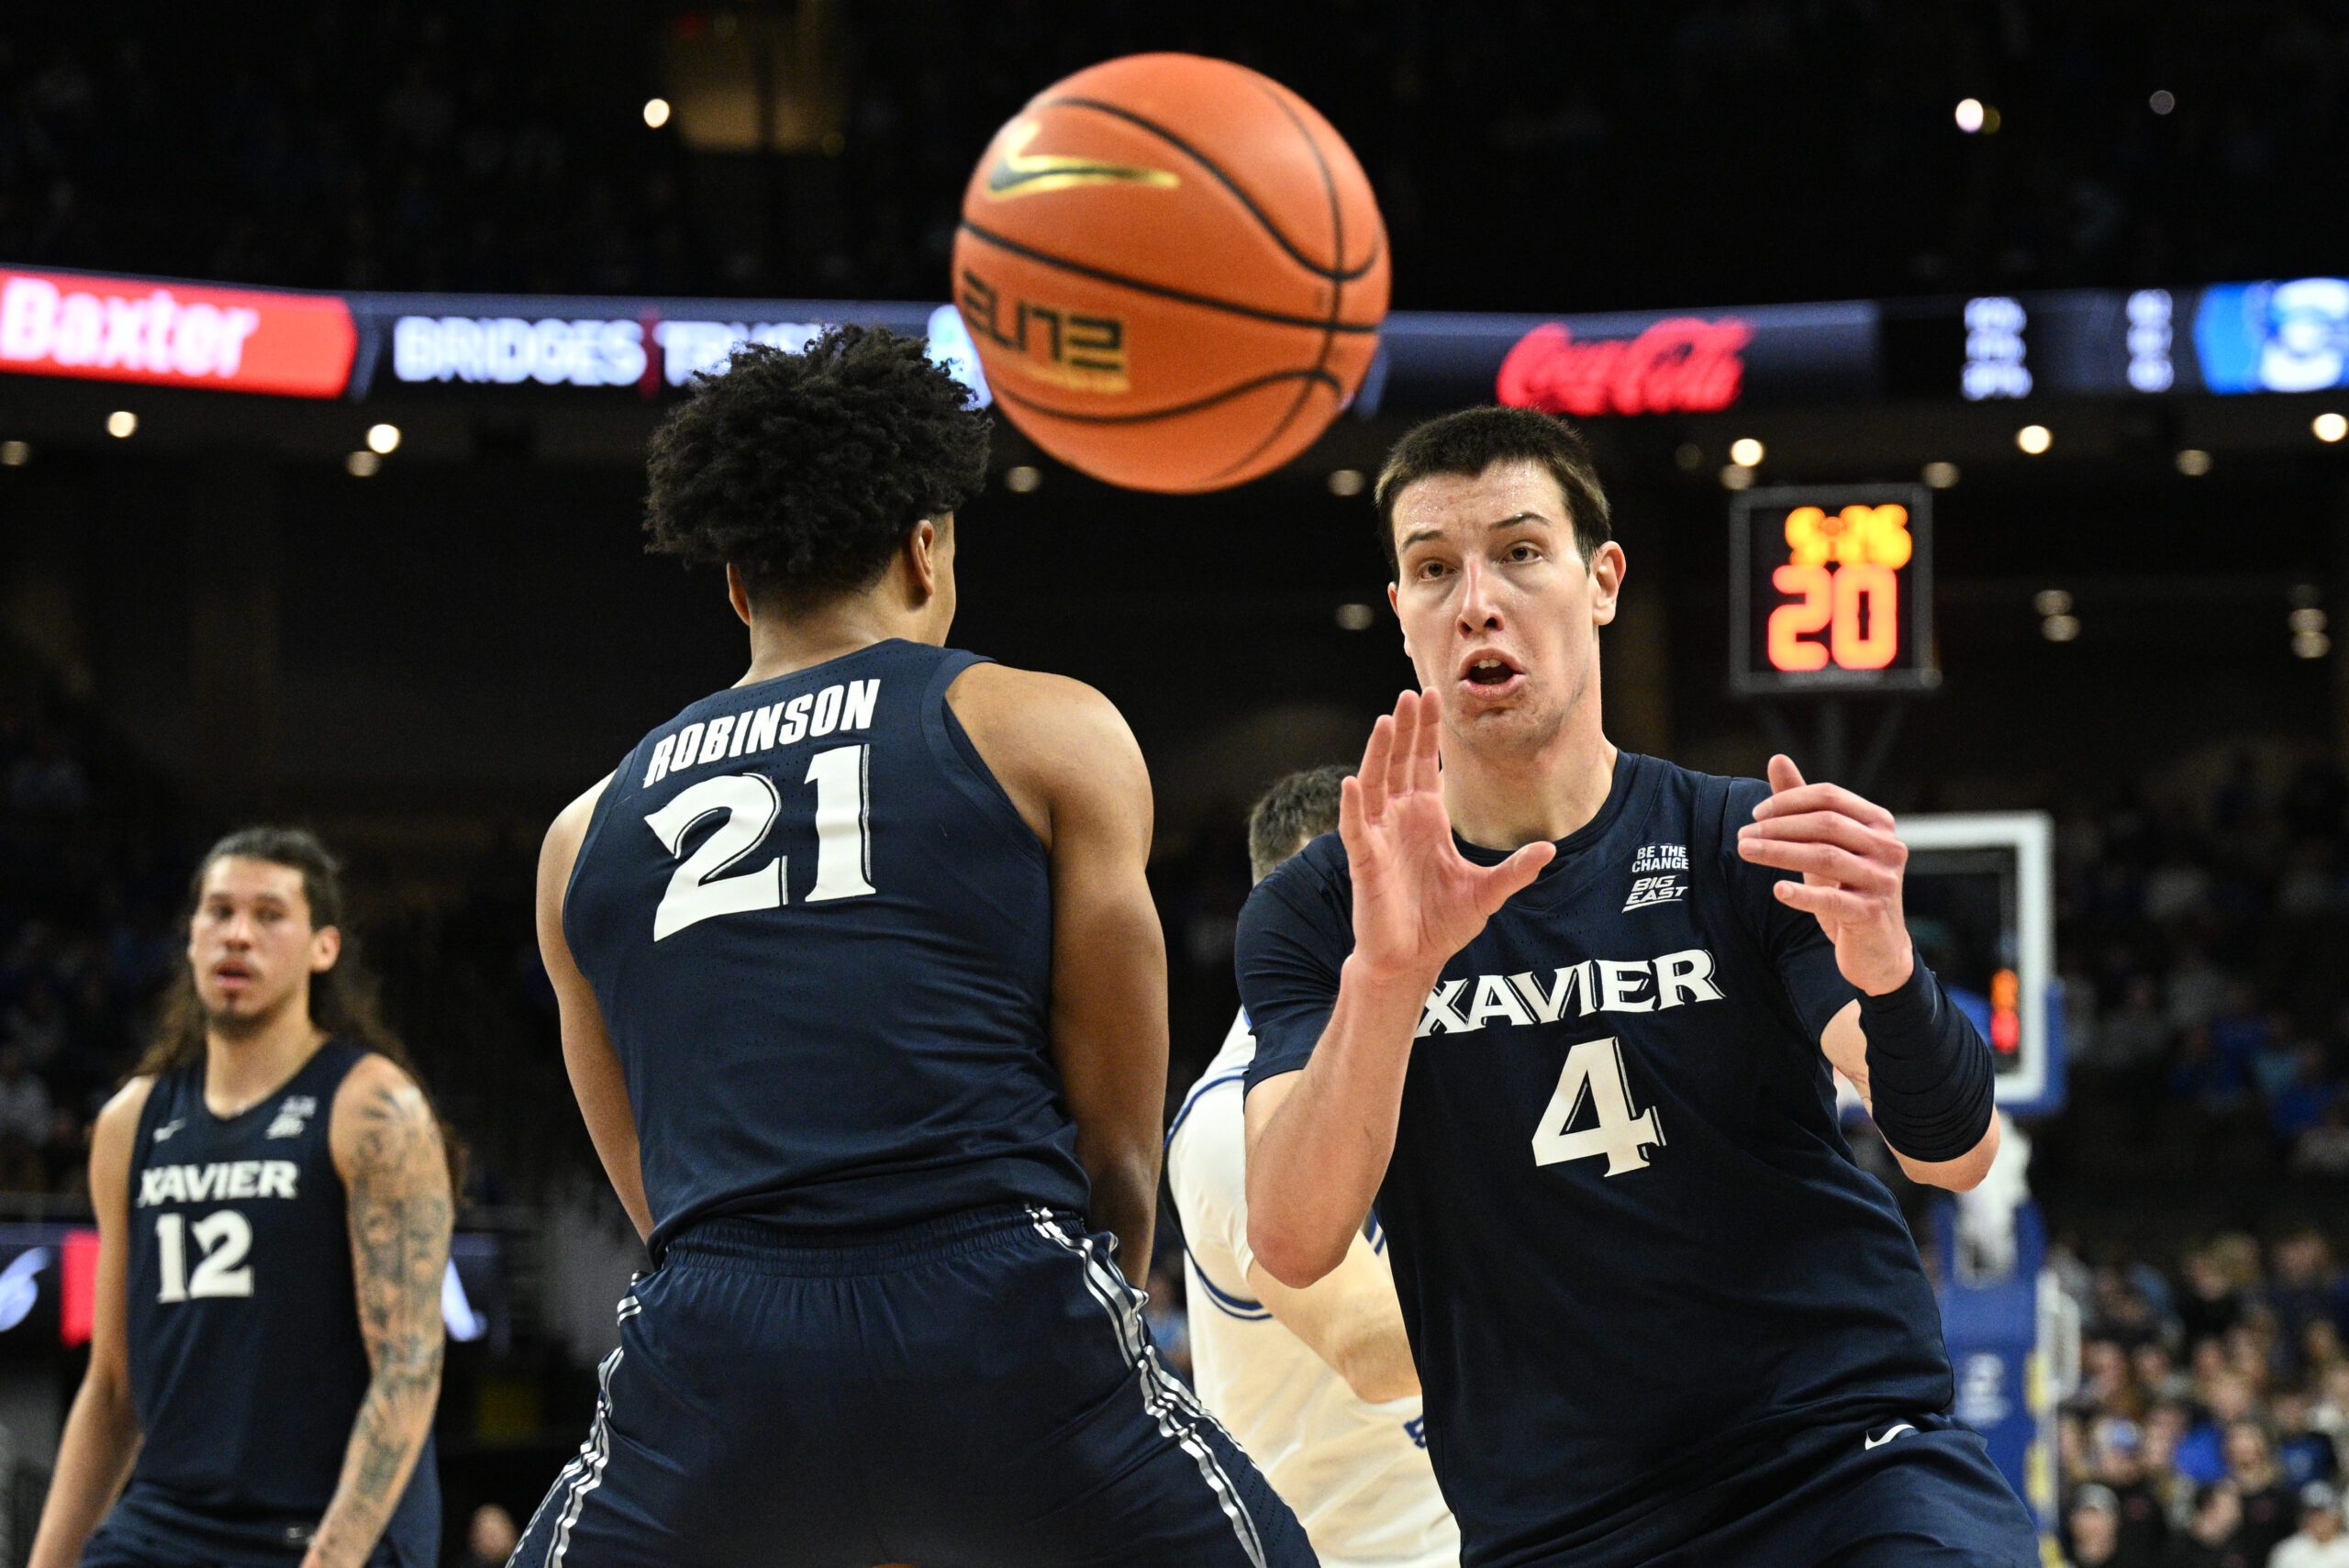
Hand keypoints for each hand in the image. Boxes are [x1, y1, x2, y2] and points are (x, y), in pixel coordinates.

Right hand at [1339, 691, 1553, 983]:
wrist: (1413, 960)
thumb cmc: (1443, 925)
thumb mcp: (1488, 892)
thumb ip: (1516, 870)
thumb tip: (1550, 849)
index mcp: (1428, 818)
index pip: (1425, 764)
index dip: (1429, 732)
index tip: (1436, 696)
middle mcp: (1401, 819)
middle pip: (1400, 762)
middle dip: (1407, 727)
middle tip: (1413, 690)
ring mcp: (1380, 837)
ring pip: (1375, 783)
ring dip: (1378, 752)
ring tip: (1387, 719)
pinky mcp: (1365, 860)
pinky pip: (1354, 826)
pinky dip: (1352, 803)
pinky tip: (1354, 780)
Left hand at [1736, 755, 1914, 995]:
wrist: (1877, 949)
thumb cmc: (1847, 888)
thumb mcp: (1825, 845)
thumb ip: (1802, 805)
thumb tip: (1777, 758)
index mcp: (1878, 823)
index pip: (1829, 796)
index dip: (1789, 800)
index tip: (1755, 814)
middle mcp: (1888, 847)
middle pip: (1825, 824)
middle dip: (1778, 826)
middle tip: (1743, 835)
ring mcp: (1882, 880)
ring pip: (1825, 857)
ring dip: (1778, 852)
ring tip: (1745, 851)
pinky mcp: (1871, 913)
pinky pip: (1831, 899)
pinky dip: (1802, 893)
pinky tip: (1778, 890)